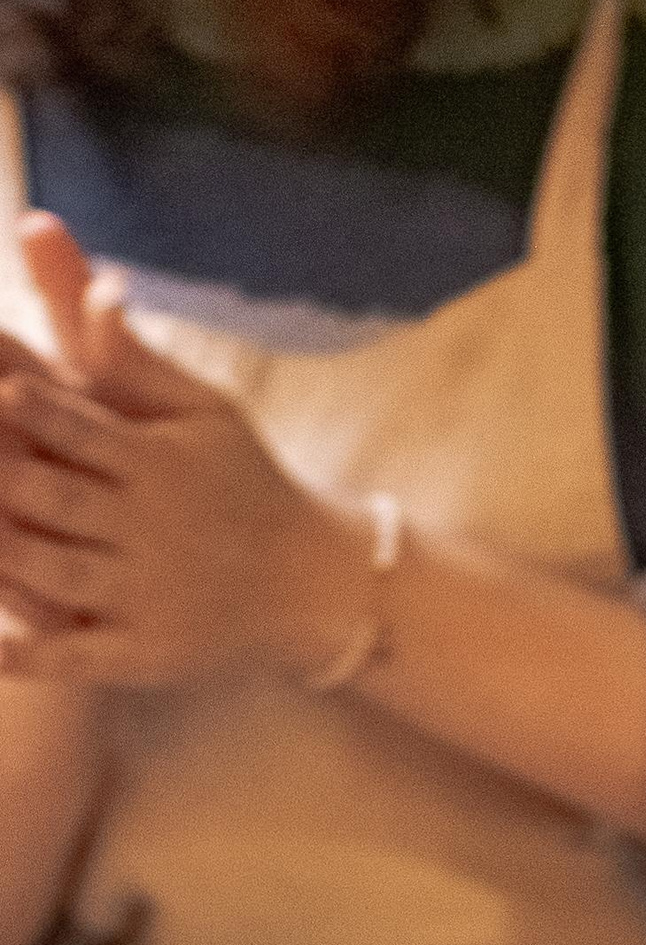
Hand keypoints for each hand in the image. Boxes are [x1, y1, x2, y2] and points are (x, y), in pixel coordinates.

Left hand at [0, 214, 375, 687]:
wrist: (315, 584)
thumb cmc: (243, 481)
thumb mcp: (202, 411)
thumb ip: (133, 357)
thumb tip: (94, 284)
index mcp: (157, 463)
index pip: (75, 425)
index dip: (23, 404)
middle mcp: (151, 531)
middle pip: (53, 498)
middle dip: (1, 479)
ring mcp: (148, 598)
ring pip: (54, 575)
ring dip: (2, 556)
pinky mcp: (147, 655)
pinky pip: (81, 660)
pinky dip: (34, 658)